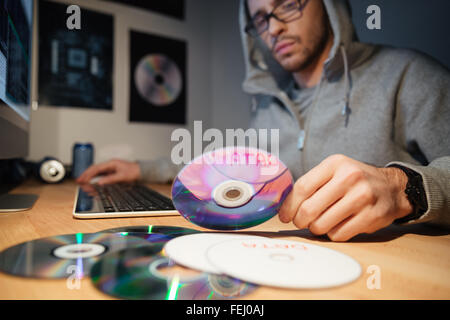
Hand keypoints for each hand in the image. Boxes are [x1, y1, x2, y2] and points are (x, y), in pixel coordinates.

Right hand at [76, 159, 140, 185]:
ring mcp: (110, 169)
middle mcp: (109, 165)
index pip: (96, 168)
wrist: (141, 172)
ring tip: (82, 182)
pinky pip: (101, 176)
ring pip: (97, 172)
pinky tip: (91, 183)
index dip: (88, 174)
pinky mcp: (112, 173)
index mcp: (111, 163)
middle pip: (95, 169)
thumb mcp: (122, 176)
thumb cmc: (134, 172)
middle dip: (86, 175)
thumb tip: (100, 183)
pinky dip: (95, 179)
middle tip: (78, 180)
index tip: (82, 179)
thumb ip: (111, 179)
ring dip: (89, 177)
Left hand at [279, 154, 413, 240]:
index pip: (302, 187)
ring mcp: (362, 197)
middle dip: (300, 221)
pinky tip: (338, 225)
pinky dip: (333, 234)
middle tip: (302, 222)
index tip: (284, 216)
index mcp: (335, 164)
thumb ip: (312, 184)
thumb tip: (284, 207)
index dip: (289, 206)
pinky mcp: (372, 216)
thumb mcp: (334, 171)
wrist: (392, 188)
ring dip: (316, 228)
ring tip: (322, 222)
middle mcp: (349, 178)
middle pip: (309, 209)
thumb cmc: (354, 181)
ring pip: (321, 225)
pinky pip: (338, 235)